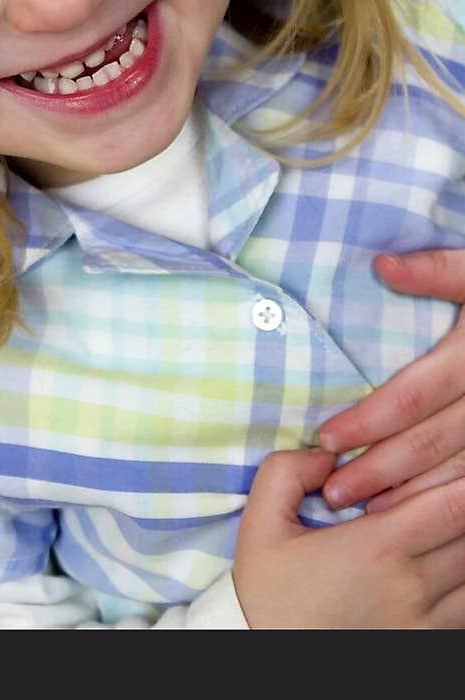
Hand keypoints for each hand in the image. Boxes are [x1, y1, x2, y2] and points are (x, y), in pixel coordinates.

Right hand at [232, 448, 464, 628]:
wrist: (264, 655)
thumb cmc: (267, 593)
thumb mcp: (261, 524)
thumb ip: (288, 472)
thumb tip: (326, 454)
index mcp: (375, 548)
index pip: (450, 506)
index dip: (462, 481)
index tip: (459, 462)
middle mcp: (410, 587)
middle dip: (463, 503)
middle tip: (455, 483)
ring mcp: (423, 622)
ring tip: (450, 519)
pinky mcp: (424, 644)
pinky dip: (463, 580)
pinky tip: (446, 559)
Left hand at [318, 249, 464, 513]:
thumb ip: (438, 270)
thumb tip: (383, 265)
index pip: (414, 396)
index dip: (369, 420)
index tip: (326, 438)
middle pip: (431, 443)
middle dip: (379, 470)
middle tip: (335, 491)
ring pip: (459, 474)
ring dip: (412, 497)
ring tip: (366, 511)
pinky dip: (448, 500)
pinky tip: (418, 512)